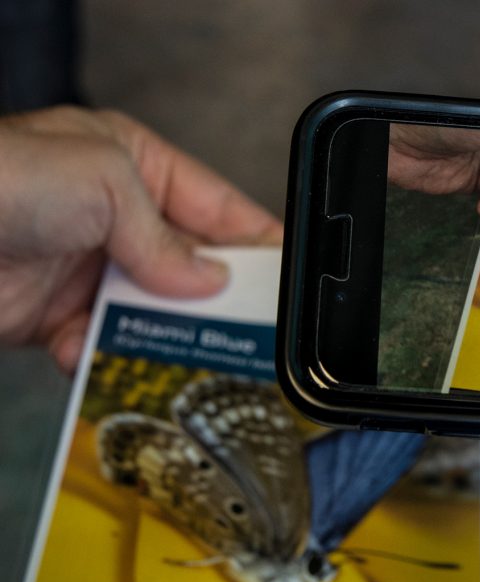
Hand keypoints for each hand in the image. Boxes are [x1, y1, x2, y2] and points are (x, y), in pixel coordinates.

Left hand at [0, 106, 282, 373]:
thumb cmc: (0, 179)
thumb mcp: (105, 183)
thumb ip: (167, 237)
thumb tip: (210, 282)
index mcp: (137, 165)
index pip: (219, 208)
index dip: (258, 244)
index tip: (290, 282)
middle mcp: (118, 217)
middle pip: (193, 267)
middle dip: (219, 298)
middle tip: (255, 330)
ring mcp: (89, 269)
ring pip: (154, 313)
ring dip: (169, 336)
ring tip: (196, 357)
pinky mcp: (57, 316)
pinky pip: (105, 345)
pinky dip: (111, 358)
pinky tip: (112, 358)